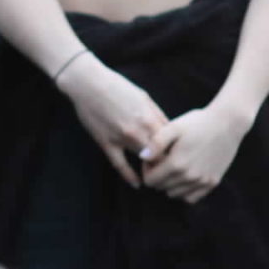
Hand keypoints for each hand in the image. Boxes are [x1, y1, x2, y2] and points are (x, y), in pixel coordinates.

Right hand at [60, 56, 167, 188]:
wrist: (88, 83)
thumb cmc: (117, 86)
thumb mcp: (144, 98)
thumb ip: (157, 116)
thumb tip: (170, 132)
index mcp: (150, 117)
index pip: (172, 142)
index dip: (178, 151)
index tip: (181, 157)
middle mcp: (139, 130)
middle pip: (161, 154)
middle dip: (168, 162)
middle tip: (173, 170)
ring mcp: (121, 138)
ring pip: (143, 161)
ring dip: (151, 169)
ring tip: (158, 176)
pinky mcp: (106, 143)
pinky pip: (120, 165)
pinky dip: (130, 177)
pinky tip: (137, 184)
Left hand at [139, 102, 254, 203]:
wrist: (227, 123)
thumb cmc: (198, 123)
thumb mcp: (173, 127)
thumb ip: (156, 143)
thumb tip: (143, 157)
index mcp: (176, 164)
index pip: (150, 181)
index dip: (147, 170)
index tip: (153, 158)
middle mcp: (189, 177)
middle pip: (161, 188)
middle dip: (157, 176)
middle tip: (163, 161)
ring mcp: (202, 181)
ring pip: (175, 194)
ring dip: (170, 184)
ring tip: (174, 167)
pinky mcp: (213, 182)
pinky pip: (191, 198)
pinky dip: (185, 191)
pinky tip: (185, 177)